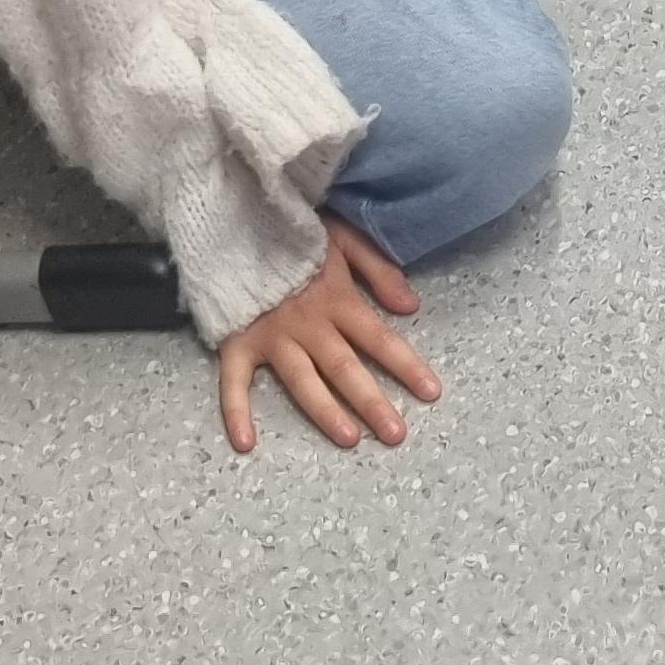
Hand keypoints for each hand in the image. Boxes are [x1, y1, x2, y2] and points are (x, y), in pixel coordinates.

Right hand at [216, 215, 441, 455]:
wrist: (235, 221)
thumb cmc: (294, 231)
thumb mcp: (344, 237)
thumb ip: (378, 270)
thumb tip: (411, 307)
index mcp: (337, 299)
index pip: (379, 339)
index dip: (406, 365)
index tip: (431, 393)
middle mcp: (307, 324)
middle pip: (345, 368)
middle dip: (372, 402)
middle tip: (396, 435)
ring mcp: (271, 336)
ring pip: (302, 381)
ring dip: (325, 412)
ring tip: (349, 439)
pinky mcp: (236, 343)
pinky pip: (233, 383)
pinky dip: (235, 412)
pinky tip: (245, 443)